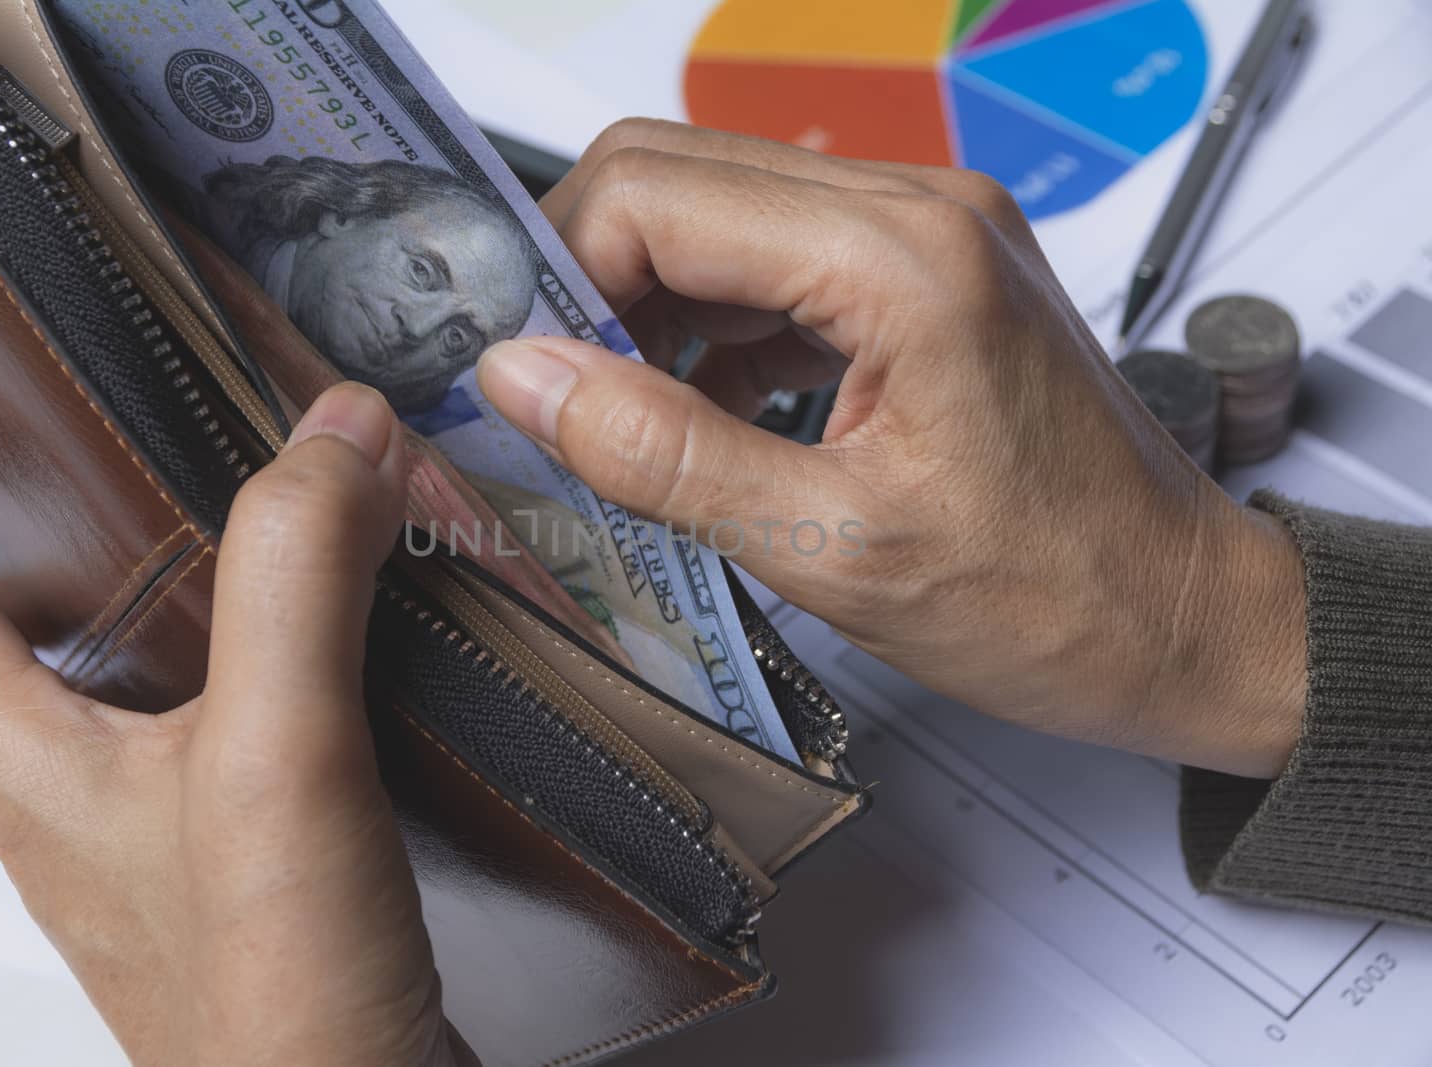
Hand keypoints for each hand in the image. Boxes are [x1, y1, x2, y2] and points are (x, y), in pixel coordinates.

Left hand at [0, 372, 472, 1065]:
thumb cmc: (272, 995)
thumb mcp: (275, 758)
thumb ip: (295, 583)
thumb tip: (333, 437)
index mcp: (28, 761)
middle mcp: (58, 801)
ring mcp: (130, 845)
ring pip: (51, 701)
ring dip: (56, 613)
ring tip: (112, 543)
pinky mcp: (212, 871)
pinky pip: (161, 742)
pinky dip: (184, 674)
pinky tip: (268, 672)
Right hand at [479, 120, 1305, 778]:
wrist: (1183, 617)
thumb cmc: (1056, 598)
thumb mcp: (834, 550)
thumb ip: (665, 454)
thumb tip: (526, 380)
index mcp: (901, 257)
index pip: (654, 195)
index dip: (555, 273)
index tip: (508, 369)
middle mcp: (916, 208)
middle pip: (676, 175)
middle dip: (585, 275)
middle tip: (542, 391)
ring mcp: (924, 232)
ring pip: (717, 212)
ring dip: (641, 301)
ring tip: (608, 416)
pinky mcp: (922, 274)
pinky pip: (771, 260)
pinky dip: (706, 323)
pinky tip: (686, 412)